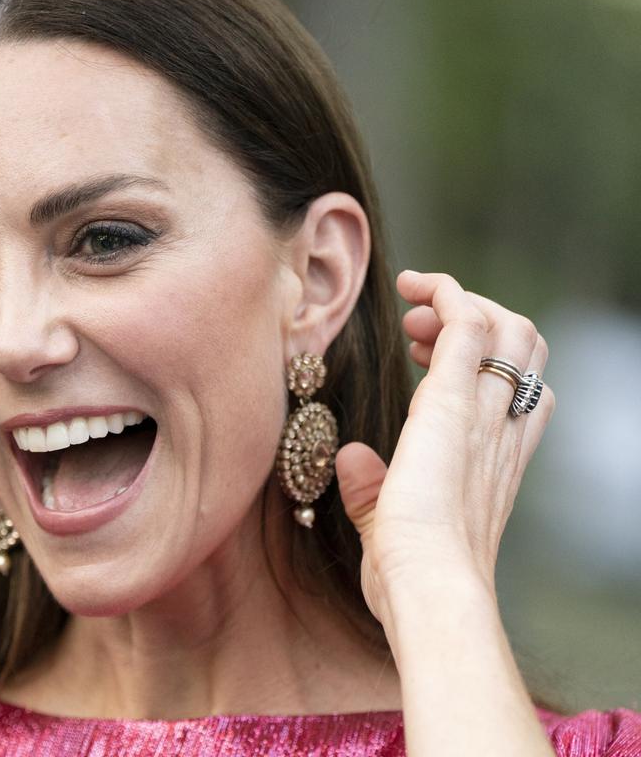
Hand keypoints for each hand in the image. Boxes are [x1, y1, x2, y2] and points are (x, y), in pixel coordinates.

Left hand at [335, 270, 554, 631]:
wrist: (427, 588)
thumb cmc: (411, 577)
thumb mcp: (388, 525)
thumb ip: (372, 489)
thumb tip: (349, 459)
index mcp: (496, 461)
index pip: (520, 389)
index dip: (482, 357)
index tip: (423, 350)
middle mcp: (502, 432)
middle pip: (526, 348)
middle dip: (478, 320)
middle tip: (415, 328)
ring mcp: (484, 416)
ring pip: (510, 329)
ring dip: (462, 305)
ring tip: (413, 313)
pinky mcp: (452, 404)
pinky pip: (467, 325)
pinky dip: (446, 294)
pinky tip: (417, 287)